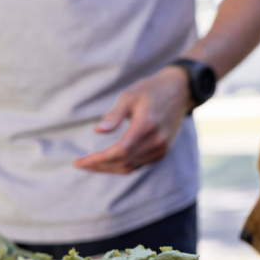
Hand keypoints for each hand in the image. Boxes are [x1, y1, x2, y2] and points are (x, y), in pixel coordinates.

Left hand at [74, 67, 191, 173]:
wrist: (179, 92)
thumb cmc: (150, 91)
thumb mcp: (130, 96)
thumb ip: (114, 115)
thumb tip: (98, 131)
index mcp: (147, 125)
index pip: (120, 151)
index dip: (98, 159)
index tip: (79, 161)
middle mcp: (157, 140)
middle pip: (123, 162)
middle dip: (98, 166)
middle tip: (80, 163)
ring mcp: (162, 148)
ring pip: (130, 167)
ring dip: (108, 168)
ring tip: (91, 163)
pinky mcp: (162, 151)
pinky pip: (138, 165)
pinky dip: (121, 166)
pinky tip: (108, 160)